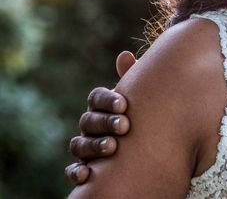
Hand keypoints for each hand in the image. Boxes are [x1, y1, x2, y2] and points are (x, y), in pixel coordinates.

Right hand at [64, 50, 136, 184]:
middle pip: (89, 120)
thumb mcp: (142, 98)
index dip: (107, 99)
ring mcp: (85, 145)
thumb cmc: (142, 115)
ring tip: (112, 147)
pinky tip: (86, 174)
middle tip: (124, 126)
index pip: (96, 97)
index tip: (124, 104)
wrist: (147, 145)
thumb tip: (125, 56)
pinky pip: (74, 170)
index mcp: (102, 106)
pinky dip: (77, 172)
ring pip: (80, 144)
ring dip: (94, 145)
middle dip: (105, 122)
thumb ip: (135, 79)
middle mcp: (90, 125)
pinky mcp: (84, 167)